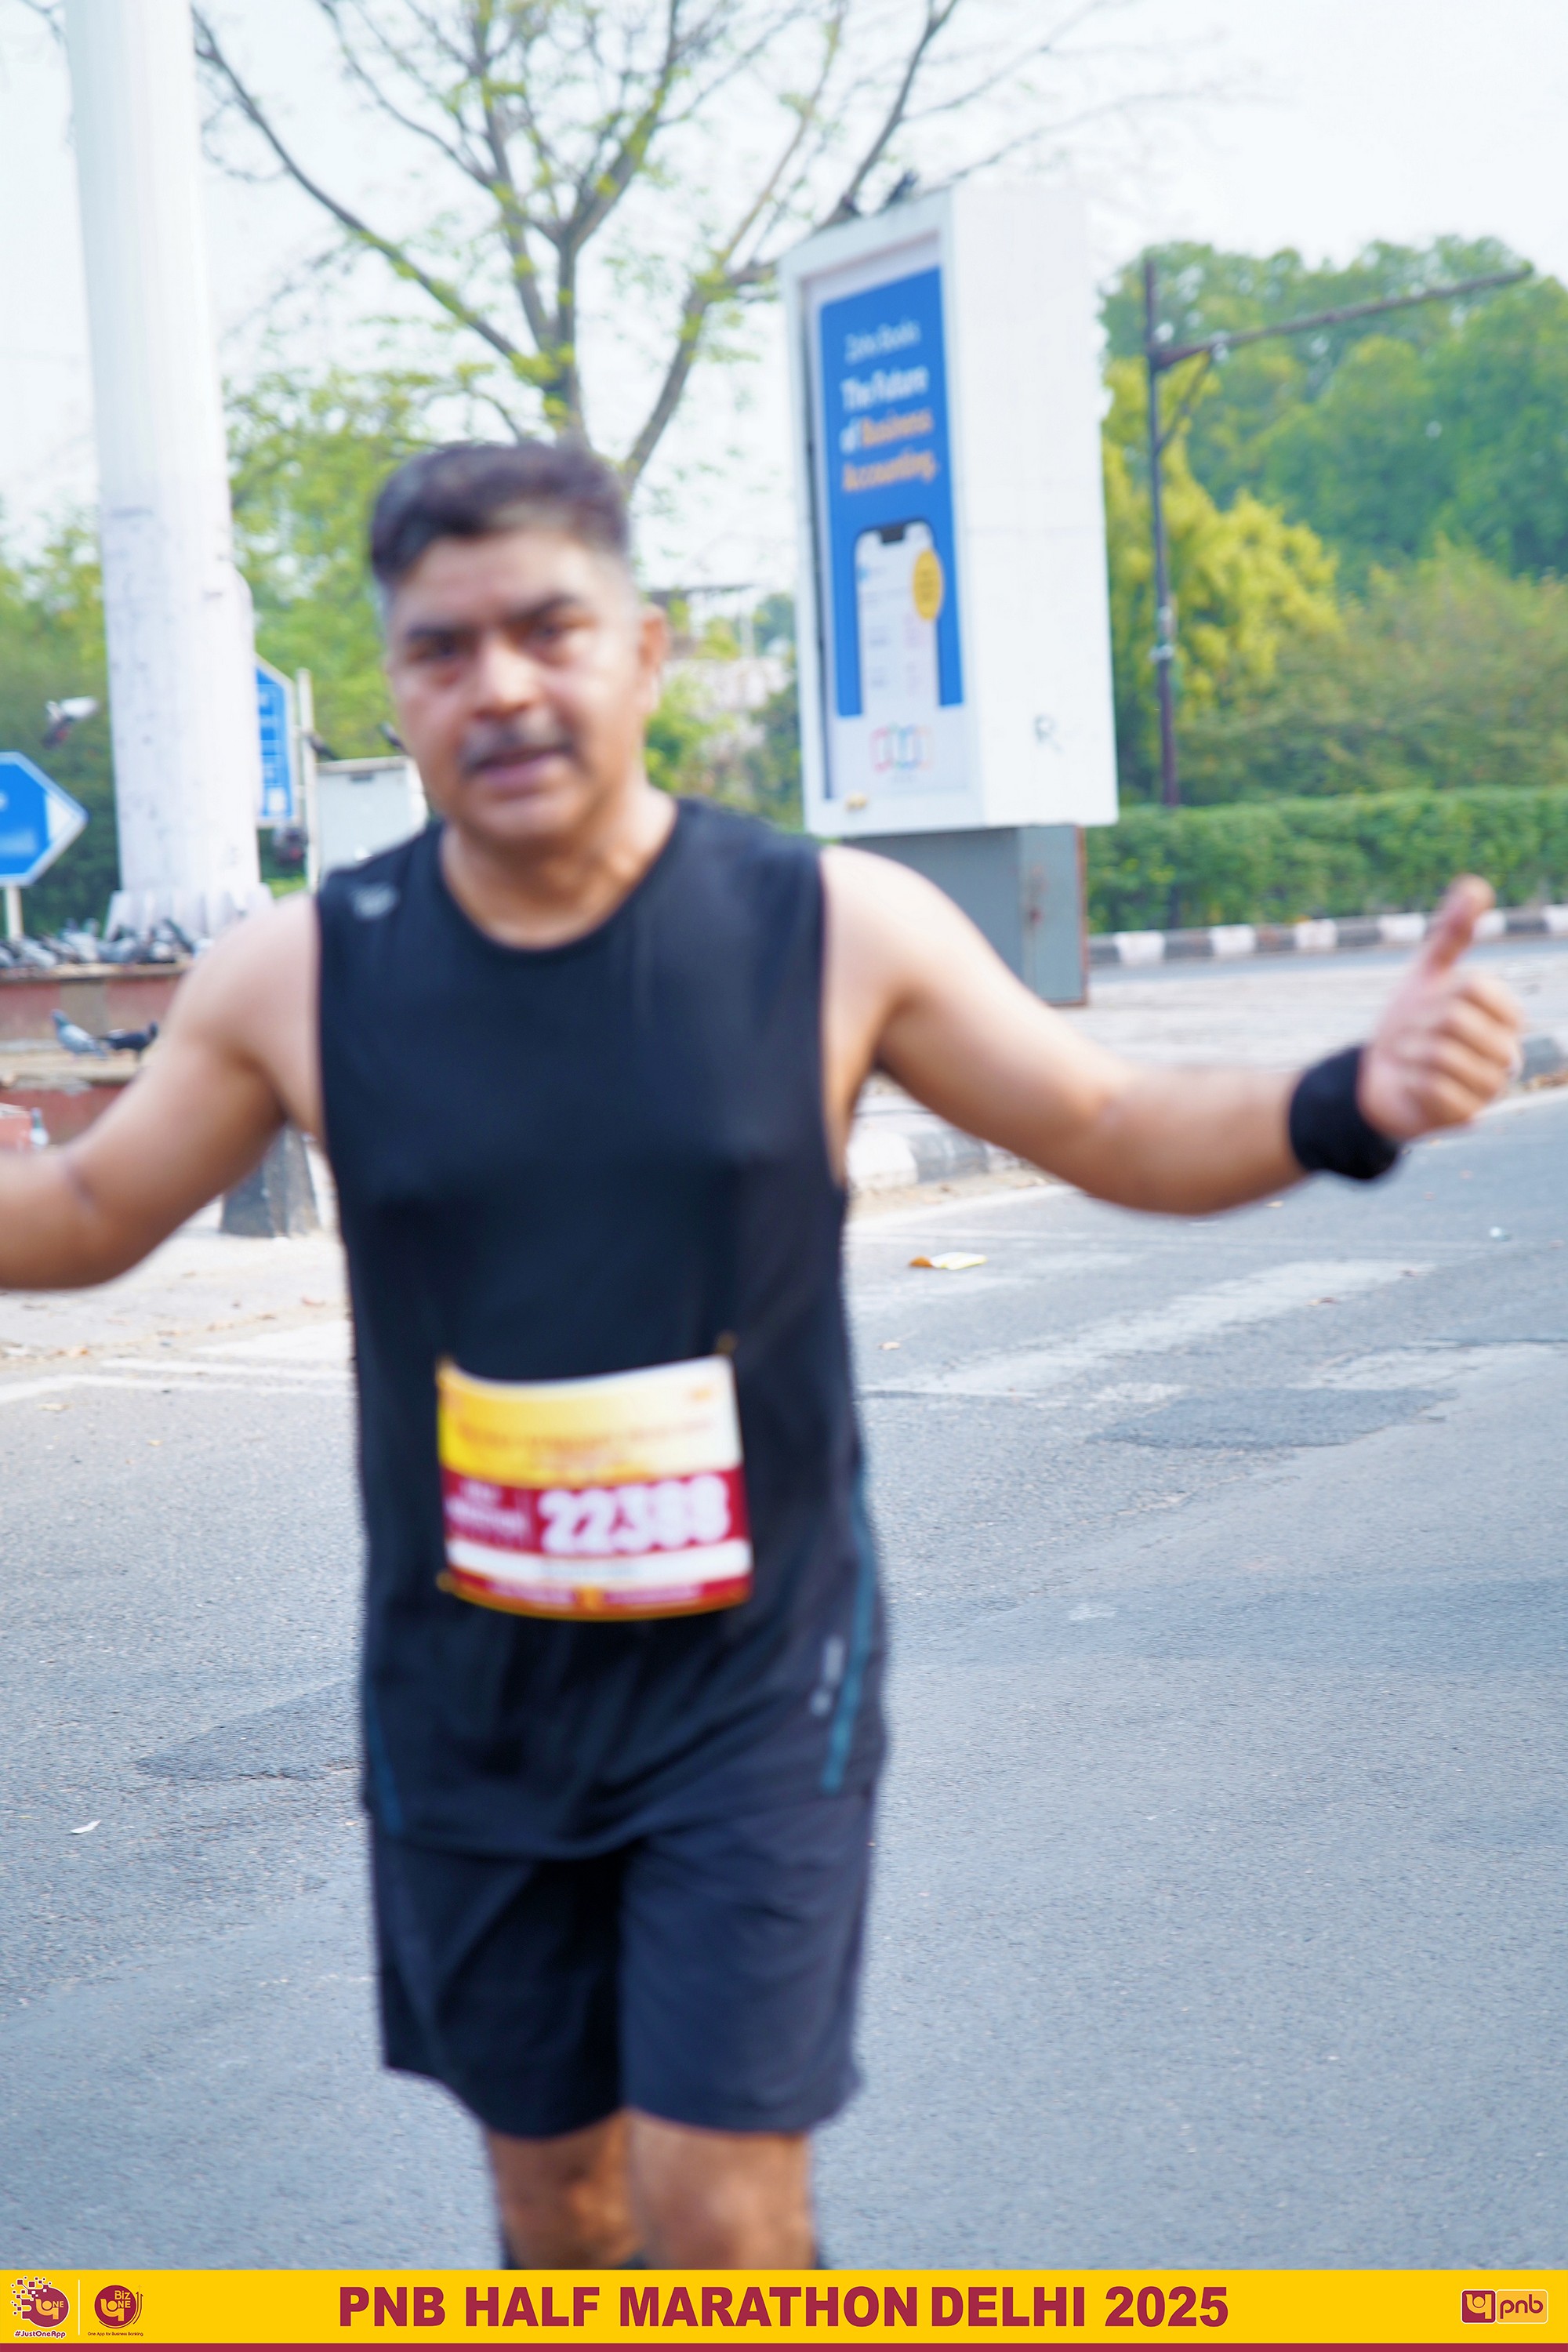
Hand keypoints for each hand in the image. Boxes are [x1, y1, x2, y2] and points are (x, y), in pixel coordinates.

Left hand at [1359, 876, 1523, 1140]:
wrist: (1377, 1080)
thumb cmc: (1409, 1026)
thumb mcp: (1427, 974)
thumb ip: (1453, 933)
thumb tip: (1476, 885)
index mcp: (1505, 1019)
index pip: (1476, 987)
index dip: (1439, 991)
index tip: (1430, 1004)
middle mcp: (1507, 1054)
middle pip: (1455, 1020)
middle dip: (1416, 1023)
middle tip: (1409, 1036)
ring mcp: (1490, 1089)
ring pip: (1442, 1054)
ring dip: (1409, 1052)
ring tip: (1408, 1059)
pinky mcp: (1466, 1117)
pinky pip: (1430, 1085)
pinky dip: (1408, 1080)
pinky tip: (1410, 1085)